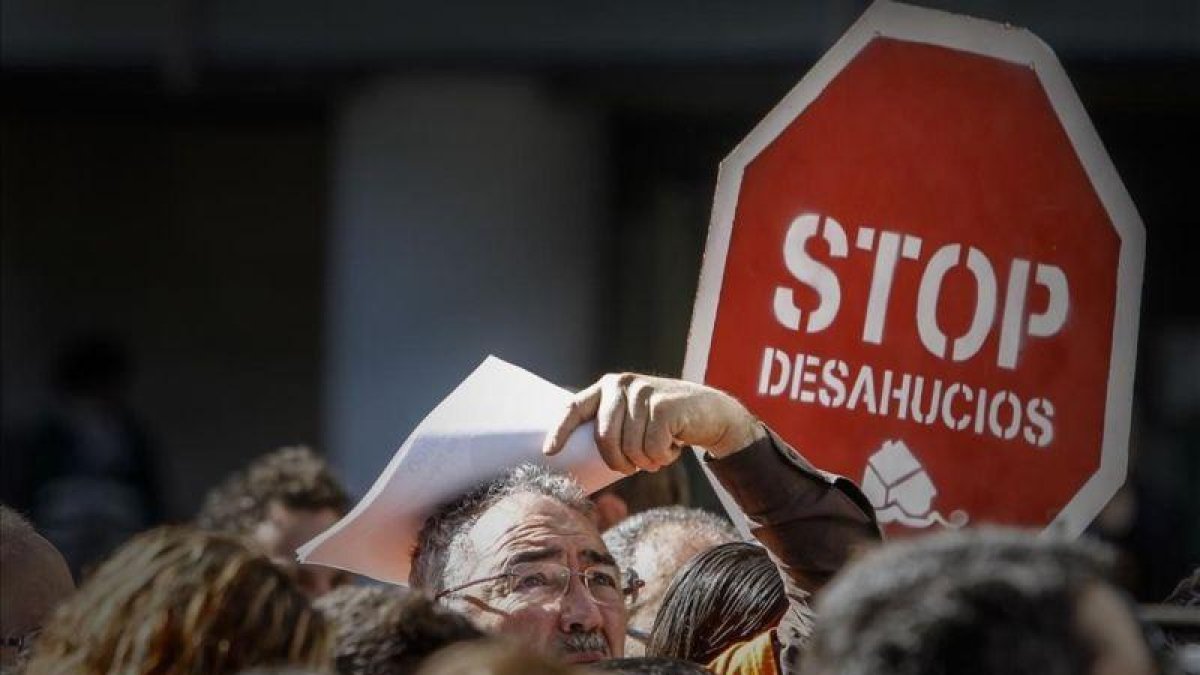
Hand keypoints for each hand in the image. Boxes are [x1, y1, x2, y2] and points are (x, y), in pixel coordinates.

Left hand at [542, 373, 764, 474]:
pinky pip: (653, 449)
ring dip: (647, 461)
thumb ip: (610, 427)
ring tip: (660, 450)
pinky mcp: (665, 405)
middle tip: (634, 467)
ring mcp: (644, 392)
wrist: (710, 413)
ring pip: (632, 448)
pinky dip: (664, 457)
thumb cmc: (665, 424)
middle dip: (619, 462)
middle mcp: (622, 384)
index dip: (560, 430)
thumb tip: (577, 459)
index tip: (549, 452)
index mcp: (607, 387)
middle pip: (605, 438)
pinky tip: (674, 445)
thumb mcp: (633, 419)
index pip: (575, 407)